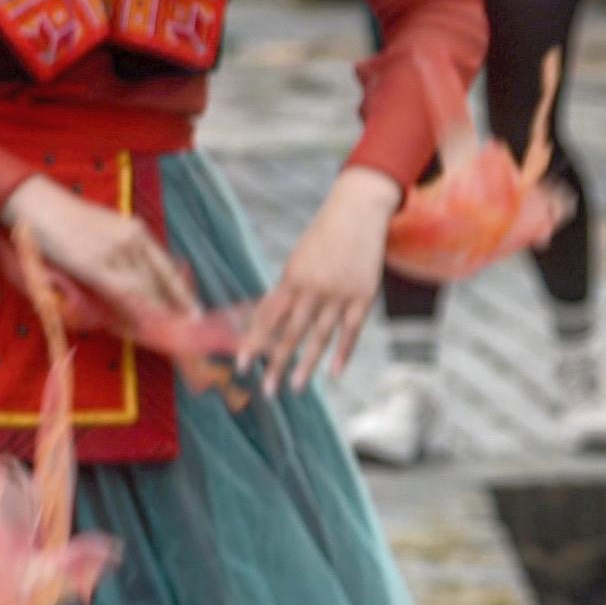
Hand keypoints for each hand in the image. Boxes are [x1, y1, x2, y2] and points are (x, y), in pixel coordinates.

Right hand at [2, 176, 197, 328]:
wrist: (36, 204)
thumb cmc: (64, 217)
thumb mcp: (102, 231)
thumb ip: (119, 252)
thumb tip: (130, 280)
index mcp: (136, 230)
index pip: (166, 268)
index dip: (181, 293)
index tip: (194, 314)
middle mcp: (132, 240)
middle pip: (157, 282)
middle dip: (169, 309)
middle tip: (180, 332)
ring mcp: (115, 252)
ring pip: (142, 290)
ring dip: (152, 314)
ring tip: (162, 335)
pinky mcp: (94, 265)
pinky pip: (121, 293)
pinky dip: (131, 310)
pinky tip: (139, 325)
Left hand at [244, 162, 396, 393]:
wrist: (357, 214)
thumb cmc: (321, 239)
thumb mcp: (297, 261)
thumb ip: (286, 290)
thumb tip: (266, 320)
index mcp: (291, 279)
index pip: (267, 318)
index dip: (254, 343)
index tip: (241, 366)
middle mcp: (313, 289)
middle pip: (290, 332)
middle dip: (276, 362)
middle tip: (266, 390)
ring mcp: (339, 294)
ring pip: (320, 336)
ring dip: (306, 364)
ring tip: (295, 388)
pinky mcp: (363, 297)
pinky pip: (351, 331)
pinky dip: (342, 353)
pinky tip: (333, 373)